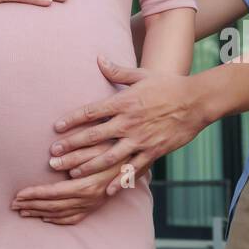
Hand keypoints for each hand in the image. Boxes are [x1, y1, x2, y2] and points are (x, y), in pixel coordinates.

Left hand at [10, 143, 128, 224]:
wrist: (139, 158)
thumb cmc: (117, 147)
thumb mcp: (97, 145)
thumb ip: (75, 153)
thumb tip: (52, 160)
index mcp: (87, 185)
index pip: (52, 193)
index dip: (33, 194)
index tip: (17, 194)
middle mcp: (89, 198)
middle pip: (53, 206)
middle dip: (31, 206)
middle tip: (13, 204)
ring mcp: (93, 204)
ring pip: (61, 214)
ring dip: (40, 213)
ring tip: (23, 211)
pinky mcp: (96, 205)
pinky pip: (74, 218)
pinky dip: (57, 220)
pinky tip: (46, 218)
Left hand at [49, 56, 214, 193]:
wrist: (196, 101)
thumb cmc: (167, 84)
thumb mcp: (141, 74)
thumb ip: (117, 71)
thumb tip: (98, 58)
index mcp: (123, 102)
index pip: (90, 112)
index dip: (71, 120)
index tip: (56, 128)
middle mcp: (128, 122)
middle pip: (94, 136)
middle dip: (71, 146)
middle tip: (53, 156)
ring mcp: (140, 139)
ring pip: (109, 156)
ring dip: (88, 166)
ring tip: (71, 173)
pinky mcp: (153, 152)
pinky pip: (133, 169)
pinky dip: (120, 180)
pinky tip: (107, 190)